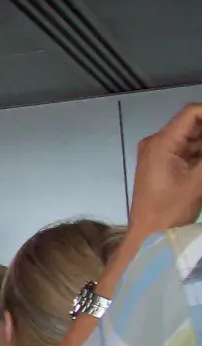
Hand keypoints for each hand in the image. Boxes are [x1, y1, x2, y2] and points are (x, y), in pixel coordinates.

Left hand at [129, 103, 201, 236]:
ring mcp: (159, 153)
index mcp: (161, 142)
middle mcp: (157, 142)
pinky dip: (201, 153)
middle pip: (194, 124)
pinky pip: (188, 151)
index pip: (192, 112)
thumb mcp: (198, 179)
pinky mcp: (163, 164)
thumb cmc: (170, 208)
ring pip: (193, 138)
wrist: (149, 233)